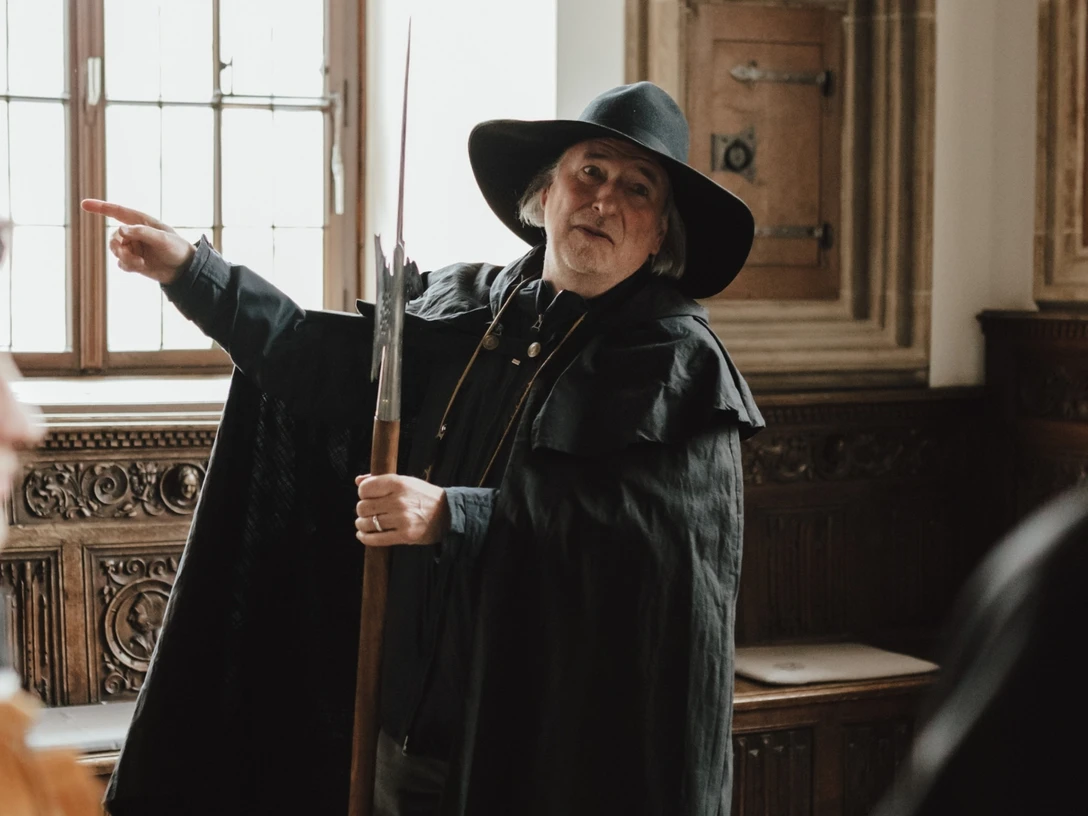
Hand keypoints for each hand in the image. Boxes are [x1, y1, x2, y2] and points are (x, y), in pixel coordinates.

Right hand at [80, 199, 194, 284]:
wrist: (185, 270)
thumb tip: (120, 231)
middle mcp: (134, 233)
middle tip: (130, 254)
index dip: (100, 207)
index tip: (83, 204)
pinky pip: (122, 263)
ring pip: (116, 251)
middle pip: (114, 237)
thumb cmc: (177, 249)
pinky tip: (141, 266)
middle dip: (118, 246)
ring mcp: (133, 248)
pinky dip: (128, 265)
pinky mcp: (134, 261)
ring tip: (139, 263)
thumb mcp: (162, 239)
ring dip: (124, 257)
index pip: (117, 211)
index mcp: (141, 221)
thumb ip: (141, 233)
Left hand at [355, 474, 449, 546]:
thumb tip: (358, 481)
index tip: (368, 497)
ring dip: (362, 524)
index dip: (363, 493)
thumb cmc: (423, 496)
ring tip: (367, 523)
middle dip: (363, 510)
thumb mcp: (405, 482)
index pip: (365, 489)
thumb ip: (380, 480)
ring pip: (367, 523)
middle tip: (370, 511)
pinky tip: (364, 534)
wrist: (448, 513)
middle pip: (363, 507)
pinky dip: (365, 538)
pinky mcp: (404, 536)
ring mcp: (402, 519)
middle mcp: (399, 500)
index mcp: (398, 483)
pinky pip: (375, 539)